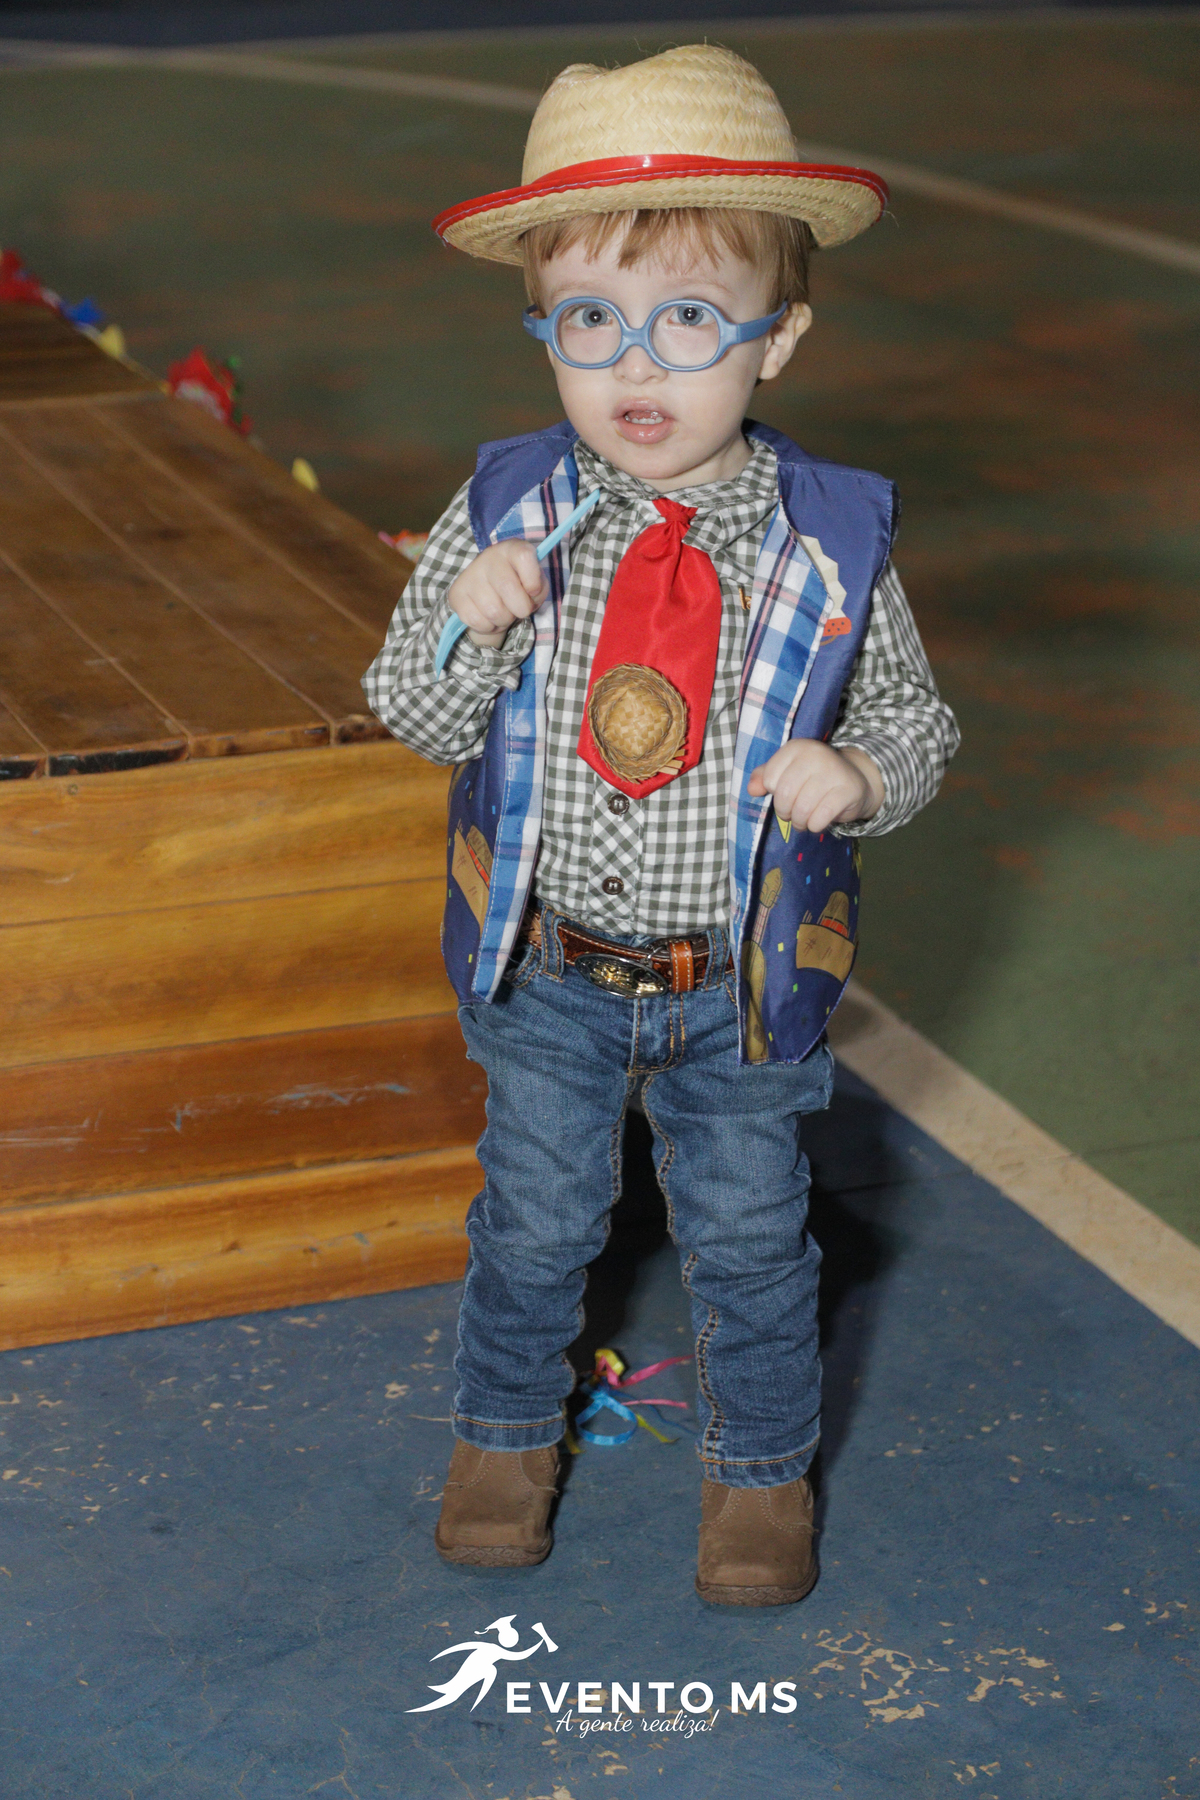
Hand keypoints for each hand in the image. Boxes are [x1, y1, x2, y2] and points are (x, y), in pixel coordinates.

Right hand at [447, 540, 548, 647]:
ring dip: (504, 620)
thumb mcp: (535, 583)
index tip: (533, 590)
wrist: (487, 592)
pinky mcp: (457, 595)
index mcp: (511, 549)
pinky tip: (488, 616)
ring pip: (494, 611)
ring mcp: (470, 576)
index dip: (533, 579)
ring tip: (503, 612)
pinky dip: (489, 627)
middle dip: (521, 608)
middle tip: (519, 608)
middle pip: (508, 588)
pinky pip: (478, 621)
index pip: (524, 556)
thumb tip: (530, 595)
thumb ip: (539, 588)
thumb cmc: (518, 586)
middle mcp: (488, 557)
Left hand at [747, 740, 883, 833]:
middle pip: (784, 795)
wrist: (855, 780)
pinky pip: (820, 818)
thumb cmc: (814, 778)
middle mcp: (815, 754)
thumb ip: (764, 777)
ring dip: (799, 822)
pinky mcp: (847, 790)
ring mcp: (833, 771)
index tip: (785, 793)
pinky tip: (818, 821)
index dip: (773, 793)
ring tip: (804, 820)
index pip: (769, 779)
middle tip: (792, 813)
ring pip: (802, 810)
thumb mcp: (787, 772)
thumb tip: (752, 789)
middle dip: (784, 812)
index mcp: (796, 747)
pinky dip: (815, 826)